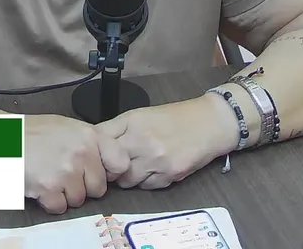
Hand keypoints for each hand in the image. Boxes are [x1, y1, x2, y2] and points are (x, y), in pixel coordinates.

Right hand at [24, 114, 129, 213]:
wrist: (1, 138)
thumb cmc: (30, 132)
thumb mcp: (65, 127)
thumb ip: (89, 142)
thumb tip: (107, 162)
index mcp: (89, 136)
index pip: (120, 162)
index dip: (109, 171)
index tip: (98, 172)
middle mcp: (82, 153)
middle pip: (98, 188)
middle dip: (82, 186)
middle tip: (62, 173)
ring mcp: (66, 172)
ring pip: (78, 199)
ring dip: (63, 194)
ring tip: (47, 175)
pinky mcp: (50, 188)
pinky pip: (60, 207)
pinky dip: (49, 201)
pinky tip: (39, 185)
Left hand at [96, 95, 236, 189]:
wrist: (209, 123)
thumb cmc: (173, 118)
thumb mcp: (140, 115)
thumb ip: (117, 128)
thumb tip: (93, 142)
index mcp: (131, 122)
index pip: (99, 140)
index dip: (94, 150)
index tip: (95, 154)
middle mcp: (141, 141)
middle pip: (109, 165)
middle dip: (108, 168)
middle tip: (114, 166)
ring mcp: (156, 159)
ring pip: (126, 181)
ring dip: (127, 178)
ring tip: (136, 168)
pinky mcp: (170, 174)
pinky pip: (147, 187)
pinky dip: (146, 182)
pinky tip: (153, 171)